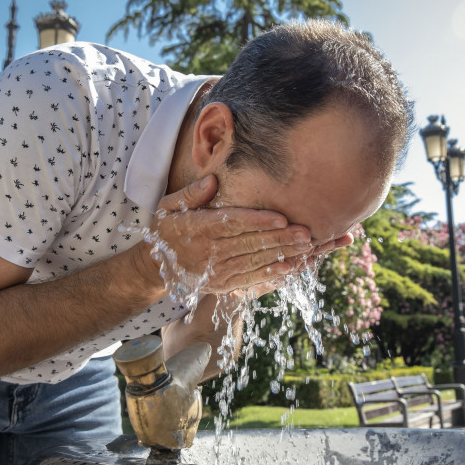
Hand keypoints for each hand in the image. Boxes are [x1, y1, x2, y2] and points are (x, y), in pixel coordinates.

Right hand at [144, 174, 317, 293]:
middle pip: (248, 244)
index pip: (231, 224)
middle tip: (306, 232)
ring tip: (307, 247)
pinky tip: (290, 267)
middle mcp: (208, 252)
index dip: (257, 222)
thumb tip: (213, 180)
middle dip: (279, 239)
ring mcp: (216, 271)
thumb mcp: (169, 206)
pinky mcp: (222, 285)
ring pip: (253, 262)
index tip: (281, 217)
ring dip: (282, 255)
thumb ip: (191, 193)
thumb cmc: (168, 229)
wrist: (158, 267)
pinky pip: (249, 279)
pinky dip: (270, 274)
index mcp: (197, 228)